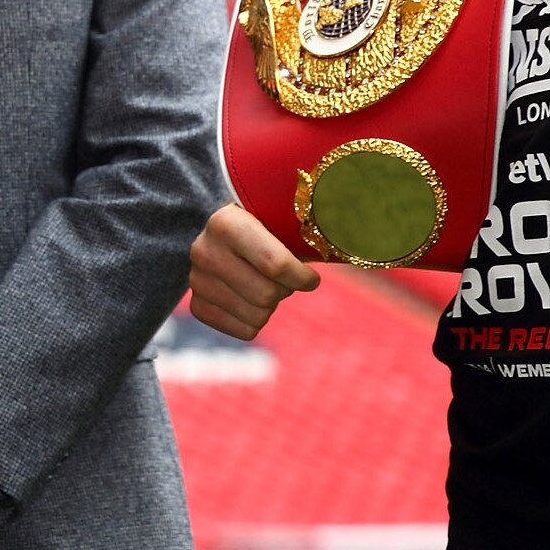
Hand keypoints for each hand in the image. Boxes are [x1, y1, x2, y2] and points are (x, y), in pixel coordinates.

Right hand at [187, 202, 320, 339]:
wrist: (216, 228)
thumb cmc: (262, 223)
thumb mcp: (275, 218)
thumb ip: (302, 235)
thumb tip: (352, 243)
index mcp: (226, 223)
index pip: (275, 265)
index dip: (302, 277)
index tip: (312, 278)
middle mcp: (205, 251)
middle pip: (267, 295)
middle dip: (286, 290)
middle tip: (286, 280)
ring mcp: (196, 280)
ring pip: (258, 316)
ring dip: (272, 305)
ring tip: (267, 284)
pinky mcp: (197, 304)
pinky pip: (245, 331)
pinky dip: (257, 320)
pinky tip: (253, 298)